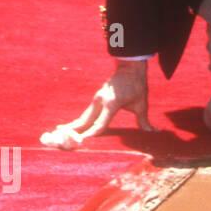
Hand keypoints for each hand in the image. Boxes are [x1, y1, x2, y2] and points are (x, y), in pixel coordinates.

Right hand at [43, 61, 157, 149]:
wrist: (129, 67)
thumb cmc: (136, 85)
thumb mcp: (142, 103)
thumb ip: (144, 120)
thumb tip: (154, 133)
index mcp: (112, 104)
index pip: (100, 123)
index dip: (92, 134)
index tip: (81, 143)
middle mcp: (100, 101)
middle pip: (85, 121)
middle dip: (73, 132)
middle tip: (60, 141)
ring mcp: (96, 99)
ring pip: (83, 117)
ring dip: (72, 127)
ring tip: (57, 135)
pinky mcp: (96, 99)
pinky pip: (86, 113)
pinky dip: (78, 122)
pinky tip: (70, 128)